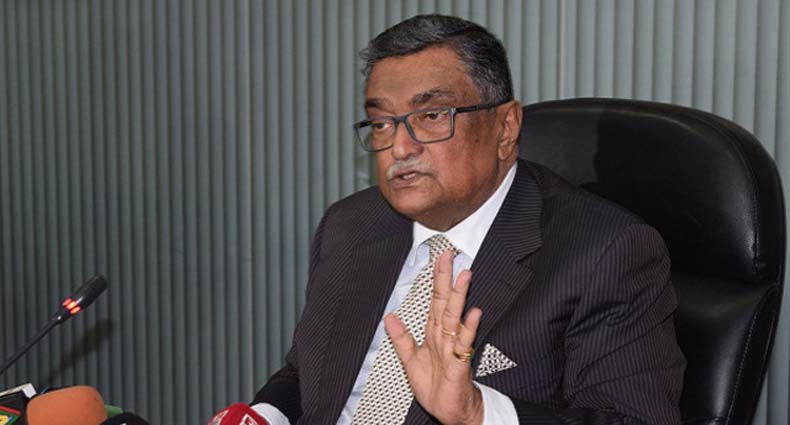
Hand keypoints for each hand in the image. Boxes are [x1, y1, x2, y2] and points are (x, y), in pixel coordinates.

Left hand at [385, 250, 483, 424]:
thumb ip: (401, 338)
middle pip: (446, 302)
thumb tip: (389, 317)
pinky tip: (473, 314)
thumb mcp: (410, 360)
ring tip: (464, 276)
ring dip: (460, 296)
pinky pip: (463, 343)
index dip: (436, 279)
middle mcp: (445, 337)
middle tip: (450, 256)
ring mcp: (453, 348)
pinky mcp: (459, 363)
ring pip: (455, 317)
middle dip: (447, 278)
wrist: (450, 411)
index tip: (439, 259)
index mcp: (434, 333)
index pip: (435, 300)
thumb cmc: (435, 387)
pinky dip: (468, 328)